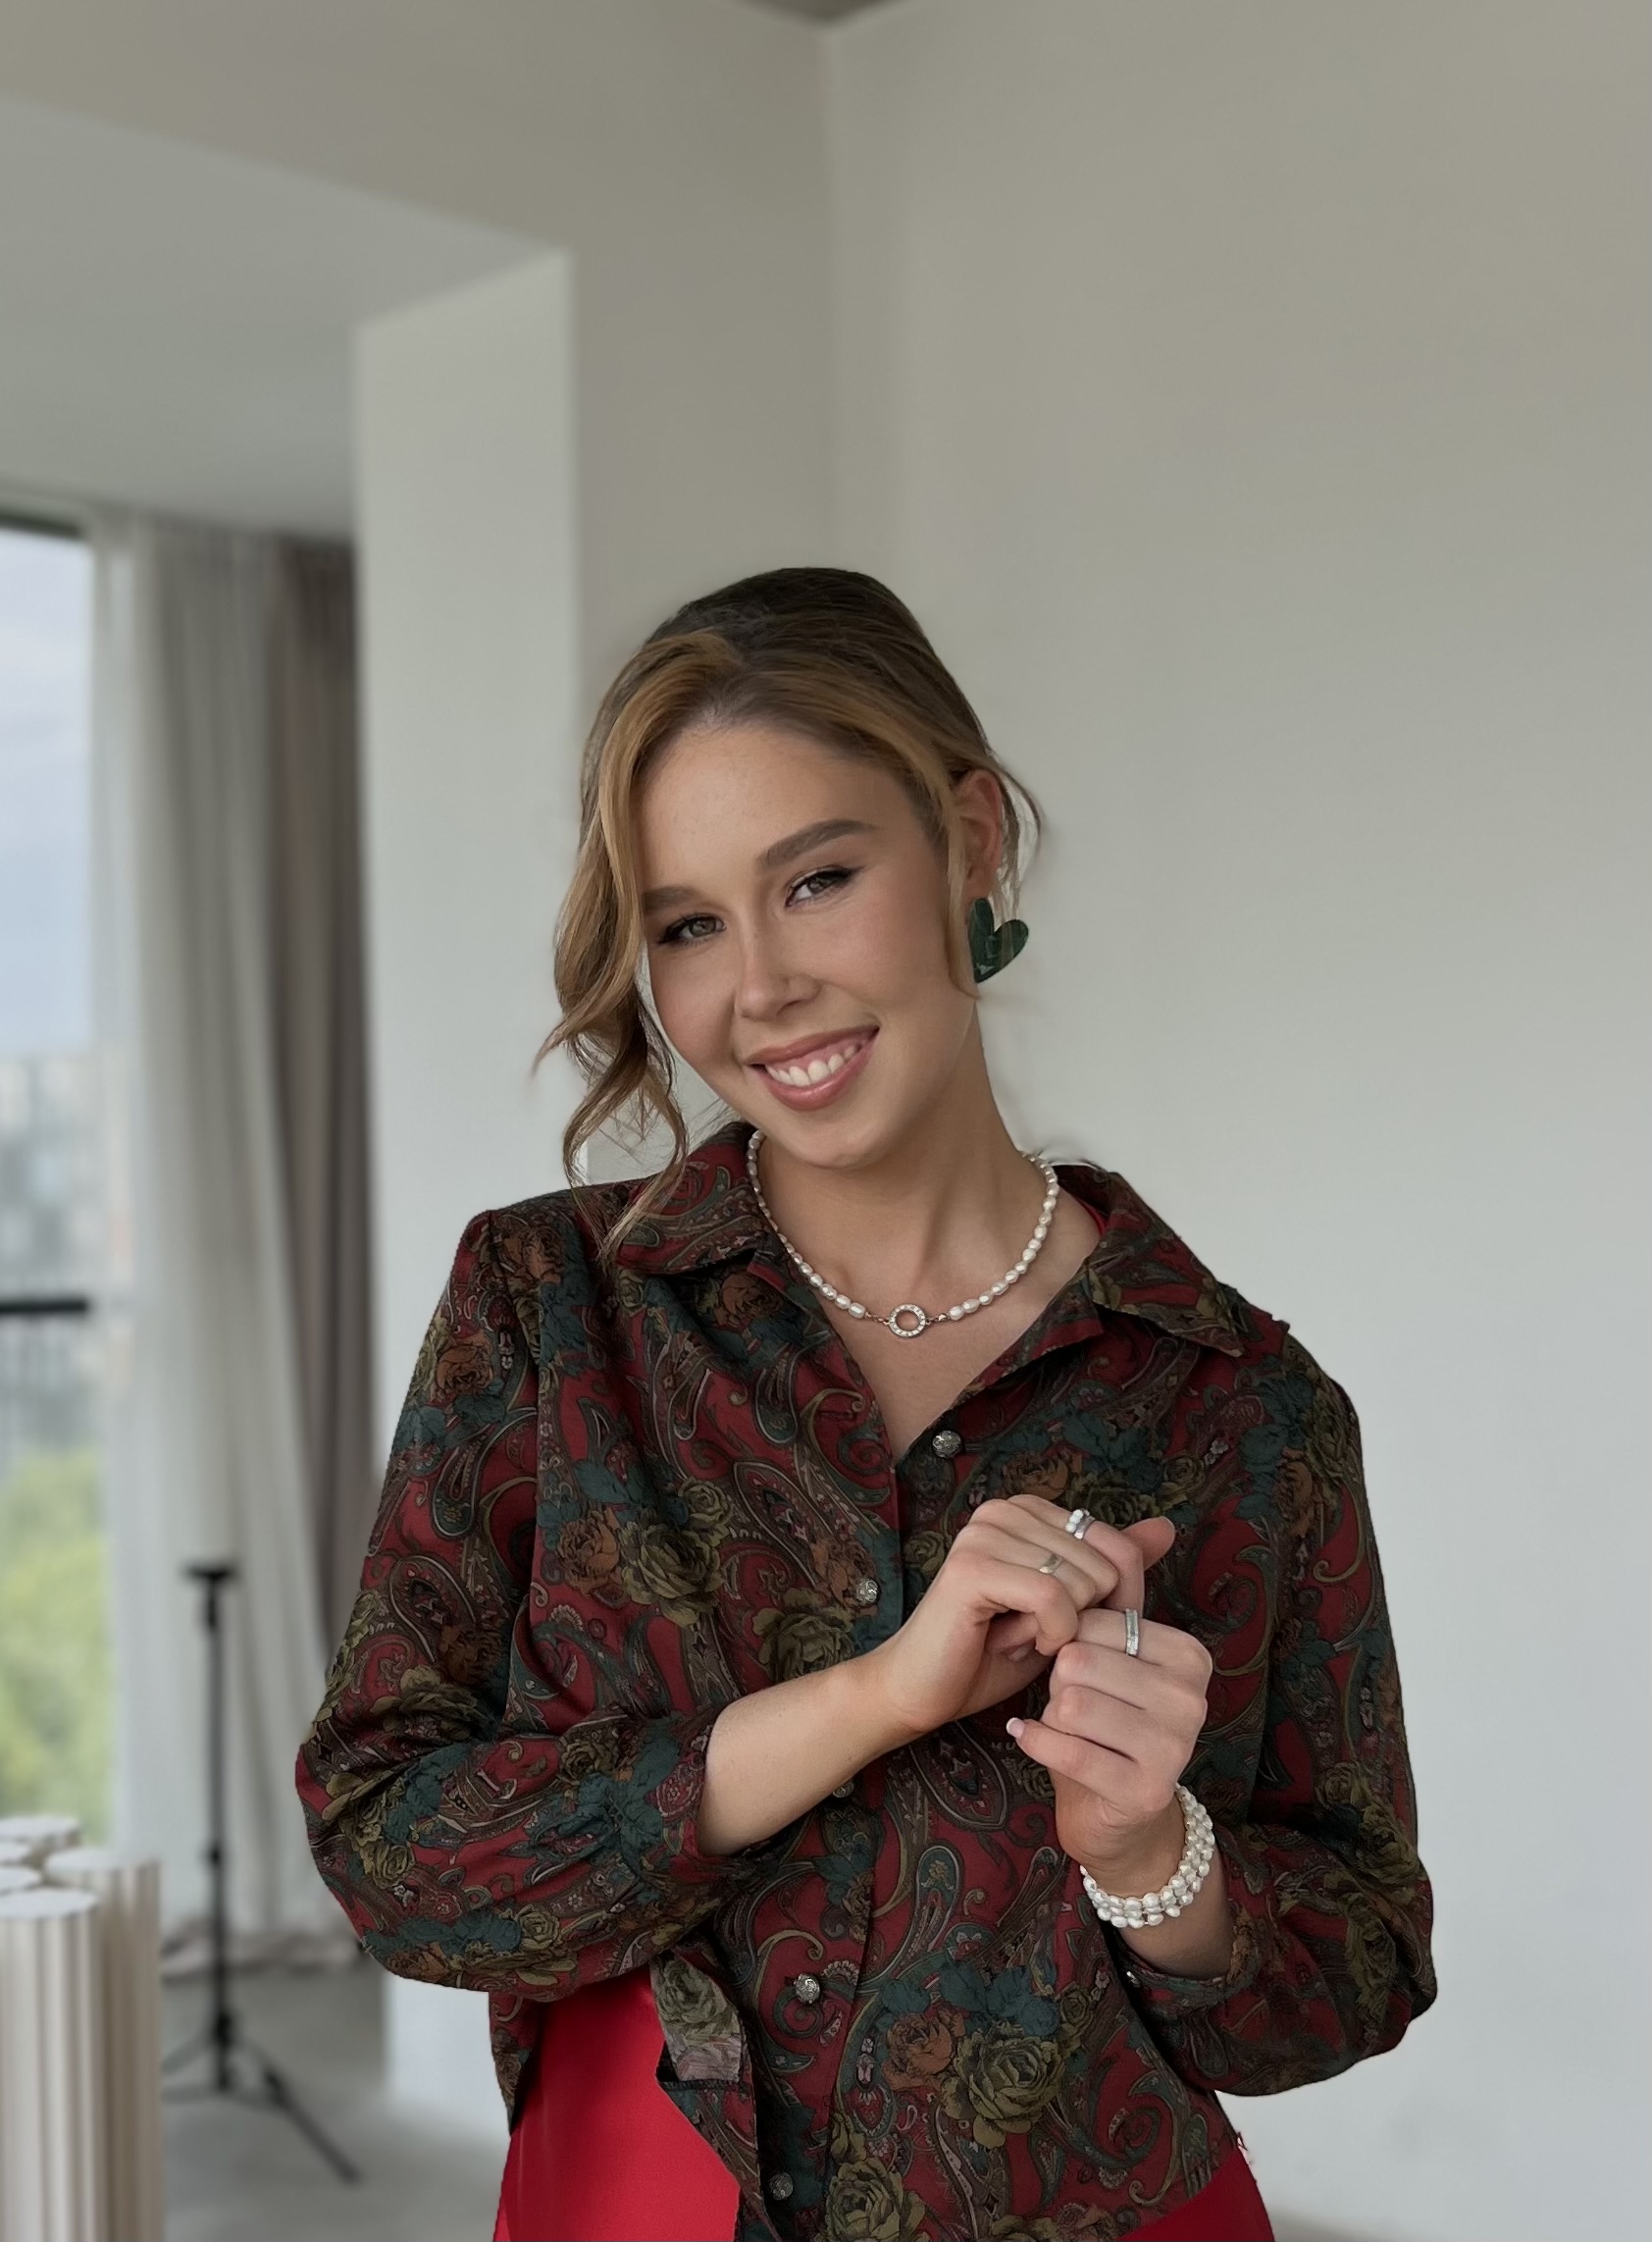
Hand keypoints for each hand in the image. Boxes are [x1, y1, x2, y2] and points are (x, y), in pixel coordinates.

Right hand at [861, 1498, 1178, 1741]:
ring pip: (1081, 1582)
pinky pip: (1053, 1599)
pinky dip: (1049, 1635)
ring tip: (1016, 1635)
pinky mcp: (972, 1567)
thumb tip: (1167, 1527)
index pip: (1116, 1546)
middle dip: (1082, 1618)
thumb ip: (1111, 1566)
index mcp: (1028, 1510)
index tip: (1064, 1626)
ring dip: (1061, 1630)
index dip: (1108, 1602)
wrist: (925, 1691)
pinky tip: (1015, 1644)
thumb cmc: (995, 1652)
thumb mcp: (1069, 1608)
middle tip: (1032, 1633)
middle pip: (1104, 1565)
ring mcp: (984, 1533)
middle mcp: (1005, 1509)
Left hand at [1005, 1589, 1214, 1880]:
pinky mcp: (1145, 1790)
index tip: (1068, 1663)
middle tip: (1065, 1702)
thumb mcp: (1113, 1654)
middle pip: (1079, 1661)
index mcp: (1189, 1655)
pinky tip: (1030, 1739)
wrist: (1110, 1812)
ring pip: (1069, 1702)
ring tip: (1065, 1726)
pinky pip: (1066, 1748)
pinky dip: (1035, 1741)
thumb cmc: (1103, 1719)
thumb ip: (1125, 1593)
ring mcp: (1175, 1748)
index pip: (1095, 1620)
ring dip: (1050, 1714)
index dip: (1065, 1641)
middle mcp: (1192, 1698)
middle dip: (1056, 1682)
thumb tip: (1163, 1523)